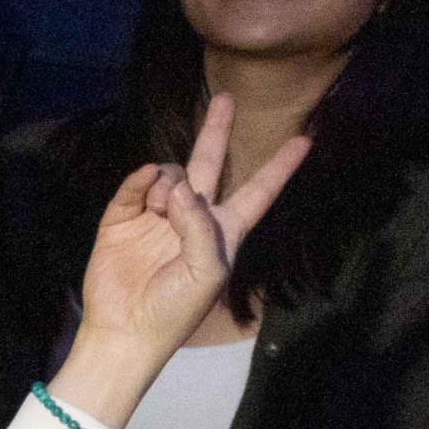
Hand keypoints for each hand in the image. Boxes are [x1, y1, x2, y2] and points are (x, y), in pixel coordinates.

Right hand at [58, 93, 309, 412]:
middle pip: (210, 163)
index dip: (280, 167)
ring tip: (162, 210)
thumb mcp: (207, 272)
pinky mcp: (123, 217)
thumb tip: (178, 186)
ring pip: (172, 173)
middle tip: (225, 99)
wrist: (125, 329)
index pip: (259, 191)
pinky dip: (142, 179)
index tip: (305, 140)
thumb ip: (200, 226)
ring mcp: (156, 214)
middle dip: (217, 131)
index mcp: (223, 231)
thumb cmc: (176, 310)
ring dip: (171, 183)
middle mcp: (192, 216)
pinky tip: (147, 183)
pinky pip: (137, 184)